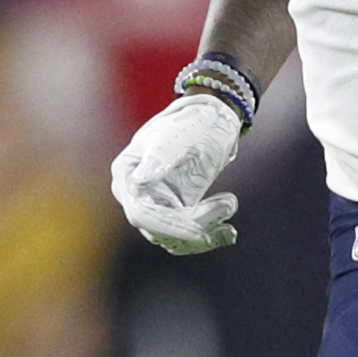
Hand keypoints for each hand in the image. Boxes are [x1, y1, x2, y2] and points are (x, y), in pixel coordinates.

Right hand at [110, 92, 245, 254]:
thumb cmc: (191, 120)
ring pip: (174, 238)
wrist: (211, 117)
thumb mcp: (178, 134)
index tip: (200, 231)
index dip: (168, 227)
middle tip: (228, 205)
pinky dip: (209, 236)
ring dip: (205, 234)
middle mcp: (135, 194)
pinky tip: (229, 232)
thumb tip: (139, 182)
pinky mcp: (175, 212)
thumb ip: (161, 156)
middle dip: (194, 228)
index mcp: (126, 173)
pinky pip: (187, 236)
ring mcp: (154, 205)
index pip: (140, 212)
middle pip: (158, 229)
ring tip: (231, 205)